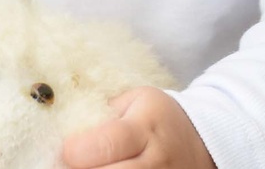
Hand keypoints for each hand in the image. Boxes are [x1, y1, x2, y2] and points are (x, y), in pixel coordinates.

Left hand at [61, 87, 216, 168]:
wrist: (202, 143)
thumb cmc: (156, 119)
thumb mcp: (134, 101)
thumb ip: (101, 113)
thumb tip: (61, 130)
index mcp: (146, 127)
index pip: (105, 145)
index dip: (76, 151)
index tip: (67, 151)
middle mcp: (157, 161)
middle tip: (69, 167)